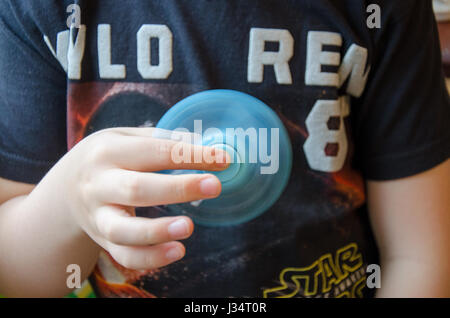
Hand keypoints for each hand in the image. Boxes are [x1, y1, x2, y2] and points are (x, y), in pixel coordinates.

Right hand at [53, 127, 228, 269]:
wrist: (65, 189)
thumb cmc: (108, 159)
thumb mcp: (125, 139)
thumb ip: (162, 141)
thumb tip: (208, 146)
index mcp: (108, 151)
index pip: (155, 151)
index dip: (190, 155)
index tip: (223, 158)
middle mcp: (99, 184)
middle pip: (137, 188)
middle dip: (178, 188)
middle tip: (215, 186)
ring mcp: (98, 215)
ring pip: (123, 230)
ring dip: (157, 231)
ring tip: (189, 227)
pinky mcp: (103, 240)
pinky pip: (124, 255)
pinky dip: (150, 258)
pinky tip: (178, 251)